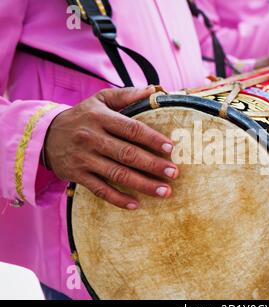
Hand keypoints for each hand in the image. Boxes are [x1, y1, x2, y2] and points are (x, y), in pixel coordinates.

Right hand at [45, 87, 178, 209]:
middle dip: (153, 165)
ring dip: (143, 185)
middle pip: (127, 154)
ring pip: (117, 174)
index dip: (152, 139)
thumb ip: (126, 95)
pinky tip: (136, 205)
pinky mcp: (77, 175)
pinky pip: (100, 190)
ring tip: (165, 191)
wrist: (45, 135)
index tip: (171, 148)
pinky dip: (118, 199)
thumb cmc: (82, 116)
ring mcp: (84, 159)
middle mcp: (91, 138)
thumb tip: (153, 90)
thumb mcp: (100, 100)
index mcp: (100, 118)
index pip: (131, 129)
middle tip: (174, 173)